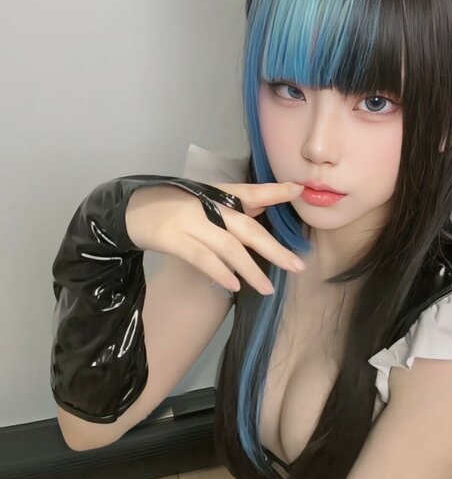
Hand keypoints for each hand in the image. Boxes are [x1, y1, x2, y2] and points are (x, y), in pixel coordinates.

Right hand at [125, 180, 305, 295]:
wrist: (126, 209)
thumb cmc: (168, 206)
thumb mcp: (202, 201)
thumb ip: (231, 208)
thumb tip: (261, 212)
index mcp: (216, 194)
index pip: (250, 192)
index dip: (275, 192)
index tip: (299, 190)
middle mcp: (207, 206)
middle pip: (248, 228)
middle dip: (275, 249)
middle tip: (298, 266)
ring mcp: (190, 221)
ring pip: (229, 247)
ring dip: (251, 270)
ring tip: (268, 289)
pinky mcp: (172, 238)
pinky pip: (201, 257)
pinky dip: (219, 271)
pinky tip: (233, 285)